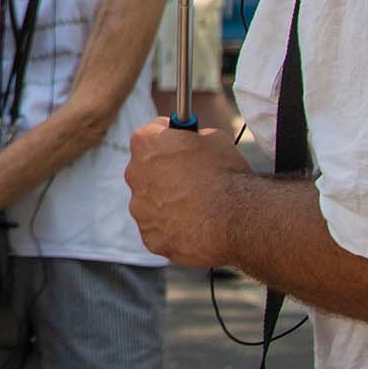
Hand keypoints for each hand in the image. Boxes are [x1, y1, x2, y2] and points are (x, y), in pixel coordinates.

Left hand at [127, 116, 253, 268]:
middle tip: (193, 180)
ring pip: (152, 202)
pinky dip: (174, 229)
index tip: (184, 144)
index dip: (172, 137)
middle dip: (166, 172)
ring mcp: (139, 208)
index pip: (154, 133)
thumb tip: (194, 142)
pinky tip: (196, 227)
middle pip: (148, 170)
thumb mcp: (214, 138)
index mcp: (146, 142)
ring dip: (168, 202)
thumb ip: (194, 138)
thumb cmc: (224, 174)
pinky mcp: (150, 236)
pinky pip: (159, 229)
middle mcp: (134, 173)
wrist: (233, 218)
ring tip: (199, 208)